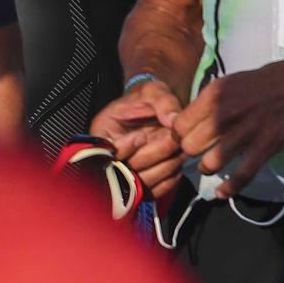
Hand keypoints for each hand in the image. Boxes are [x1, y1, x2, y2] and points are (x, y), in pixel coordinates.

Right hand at [89, 78, 186, 204]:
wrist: (152, 110)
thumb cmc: (148, 99)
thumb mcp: (153, 91)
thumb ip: (162, 101)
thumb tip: (172, 120)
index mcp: (102, 135)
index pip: (106, 152)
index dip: (125, 147)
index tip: (142, 134)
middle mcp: (109, 159)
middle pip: (128, 169)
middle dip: (155, 152)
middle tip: (175, 139)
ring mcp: (125, 174)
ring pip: (142, 183)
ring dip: (166, 166)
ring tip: (181, 148)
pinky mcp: (141, 184)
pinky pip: (154, 191)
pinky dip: (170, 180)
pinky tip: (178, 163)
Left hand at [171, 44, 283, 197]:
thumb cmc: (276, 78)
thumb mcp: (236, 80)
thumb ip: (213, 101)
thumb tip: (193, 120)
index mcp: (216, 93)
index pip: (179, 125)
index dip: (181, 134)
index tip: (189, 137)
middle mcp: (225, 113)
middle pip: (190, 147)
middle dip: (194, 152)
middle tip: (203, 150)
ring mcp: (246, 132)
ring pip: (210, 164)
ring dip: (210, 168)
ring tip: (215, 165)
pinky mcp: (267, 147)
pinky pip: (240, 176)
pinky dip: (230, 189)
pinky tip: (224, 192)